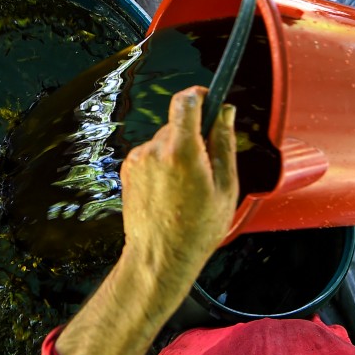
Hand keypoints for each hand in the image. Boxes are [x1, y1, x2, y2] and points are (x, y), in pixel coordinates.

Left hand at [55, 86, 237, 354]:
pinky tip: (170, 191)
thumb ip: (226, 144)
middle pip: (177, 123)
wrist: (159, 258)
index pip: (186, 102)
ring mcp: (138, 160)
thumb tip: (227, 113)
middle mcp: (155, 151)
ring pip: (164, 140)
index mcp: (183, 152)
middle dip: (194, 135)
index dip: (200, 95)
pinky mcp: (128, 169)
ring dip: (177, 152)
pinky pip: (151, 155)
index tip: (209, 99)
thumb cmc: (197, 230)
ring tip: (187, 187)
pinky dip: (162, 164)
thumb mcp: (226, 187)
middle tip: (208, 165)